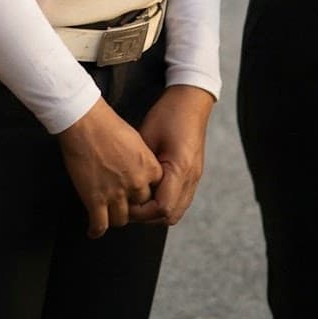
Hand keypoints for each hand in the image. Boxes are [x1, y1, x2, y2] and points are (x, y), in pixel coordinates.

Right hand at [56, 96, 163, 237]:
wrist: (85, 123)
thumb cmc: (107, 125)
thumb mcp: (136, 140)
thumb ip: (141, 160)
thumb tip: (138, 169)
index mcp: (149, 168)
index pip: (154, 193)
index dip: (144, 196)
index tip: (136, 196)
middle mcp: (136, 184)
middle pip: (139, 208)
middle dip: (130, 208)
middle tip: (120, 205)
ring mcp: (116, 194)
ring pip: (121, 219)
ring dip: (114, 217)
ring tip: (107, 215)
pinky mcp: (95, 199)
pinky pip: (100, 224)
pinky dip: (96, 230)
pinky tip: (93, 231)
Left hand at [129, 85, 214, 226]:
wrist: (191, 101)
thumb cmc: (168, 115)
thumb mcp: (147, 136)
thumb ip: (139, 164)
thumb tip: (122, 184)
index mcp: (179, 168)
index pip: (161, 207)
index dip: (140, 212)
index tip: (124, 203)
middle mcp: (191, 178)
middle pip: (169, 216)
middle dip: (147, 217)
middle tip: (127, 205)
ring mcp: (195, 179)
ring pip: (176, 212)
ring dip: (156, 212)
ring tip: (137, 201)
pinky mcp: (193, 176)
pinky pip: (180, 201)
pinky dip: (165, 203)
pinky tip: (149, 193)